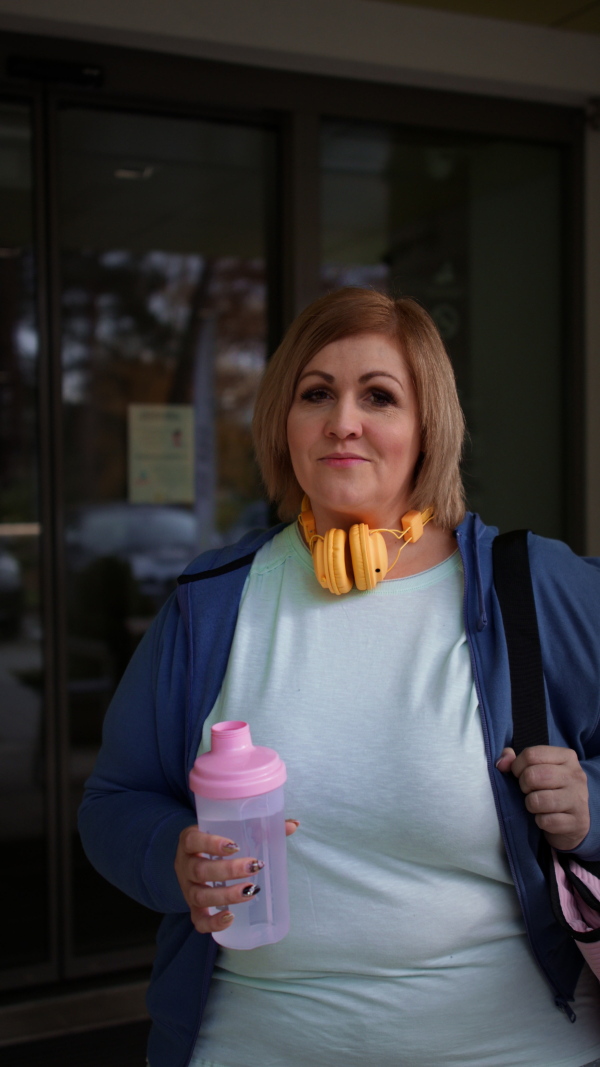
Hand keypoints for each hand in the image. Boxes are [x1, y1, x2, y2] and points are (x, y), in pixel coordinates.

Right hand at [174, 820, 298, 934]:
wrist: (192, 857)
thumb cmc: (215, 841)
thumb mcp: (229, 829)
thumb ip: (260, 827)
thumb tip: (293, 825)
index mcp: (189, 841)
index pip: (193, 840)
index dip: (211, 843)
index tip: (234, 845)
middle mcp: (184, 865)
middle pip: (200, 870)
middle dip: (228, 870)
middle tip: (254, 866)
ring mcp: (186, 888)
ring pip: (200, 896)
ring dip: (226, 895)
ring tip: (251, 891)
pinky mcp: (192, 908)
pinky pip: (198, 920)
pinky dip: (213, 922)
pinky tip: (230, 918)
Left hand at [496, 746, 588, 850]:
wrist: (575, 819)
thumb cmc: (550, 789)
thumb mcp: (537, 769)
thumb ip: (515, 761)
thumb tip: (501, 764)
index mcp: (566, 757)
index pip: (531, 755)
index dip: (517, 766)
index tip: (519, 775)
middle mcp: (575, 775)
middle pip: (533, 776)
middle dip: (523, 785)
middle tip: (528, 791)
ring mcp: (578, 799)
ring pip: (537, 800)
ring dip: (531, 805)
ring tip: (538, 804)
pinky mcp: (577, 822)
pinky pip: (545, 821)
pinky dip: (540, 821)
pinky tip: (547, 818)